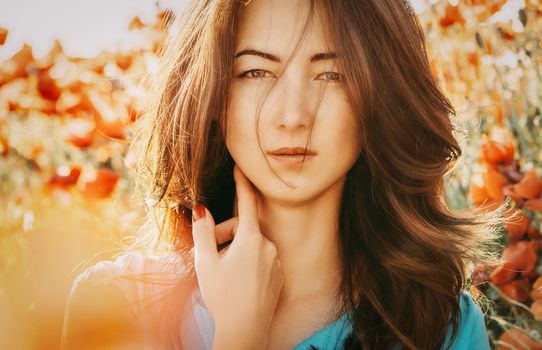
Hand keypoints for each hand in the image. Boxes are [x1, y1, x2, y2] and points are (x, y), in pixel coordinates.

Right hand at [191, 164, 283, 349]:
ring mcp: (276, 261)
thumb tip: (201, 209)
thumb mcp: (206, 262)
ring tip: (223, 272)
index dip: (242, 183)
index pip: (246, 202)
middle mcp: (268, 246)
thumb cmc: (223, 296)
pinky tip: (238, 281)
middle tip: (210, 252)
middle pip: (243, 228)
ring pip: (252, 245)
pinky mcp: (279, 275)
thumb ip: (203, 231)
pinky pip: (262, 259)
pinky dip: (248, 262)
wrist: (245, 331)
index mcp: (250, 239)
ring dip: (236, 250)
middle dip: (225, 234)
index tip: (241, 167)